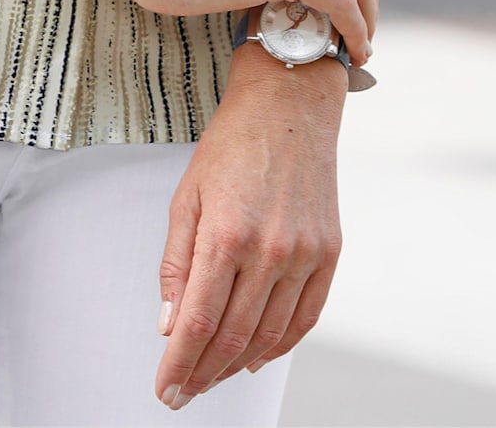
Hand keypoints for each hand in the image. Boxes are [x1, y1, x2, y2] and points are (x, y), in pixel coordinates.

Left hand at [153, 49, 344, 408]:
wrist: (290, 104)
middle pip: (233, 338)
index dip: (180, 365)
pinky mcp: (329, 253)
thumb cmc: (233, 143)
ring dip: (238, 366)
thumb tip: (170, 324)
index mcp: (226, 234)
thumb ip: (177, 264)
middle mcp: (270, 251)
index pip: (199, 324)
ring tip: (214, 377)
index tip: (166, 389)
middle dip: (204, 374)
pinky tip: (257, 355)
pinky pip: (305, 319)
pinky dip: (280, 345)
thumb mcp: (187, 196)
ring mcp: (304, 255)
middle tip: (184, 391)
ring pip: (269, 336)